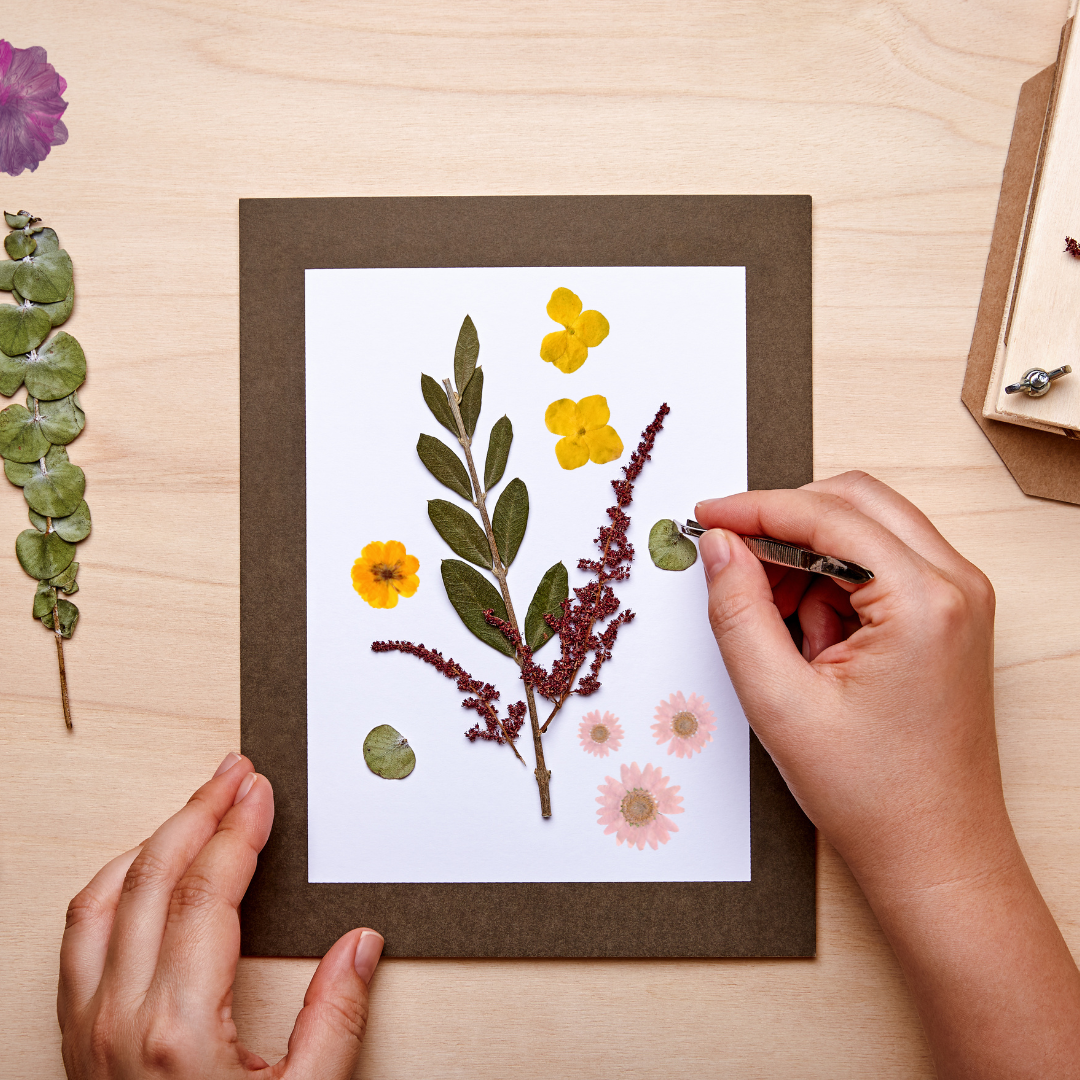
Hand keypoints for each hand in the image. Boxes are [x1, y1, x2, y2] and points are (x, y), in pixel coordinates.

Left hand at [58, 755, 383, 1078]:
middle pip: (154, 876)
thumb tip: (362, 944)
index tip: (262, 791)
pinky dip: (113, 884)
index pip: (208, 891)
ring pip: (104, 897)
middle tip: (235, 774)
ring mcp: (87, 1028)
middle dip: (198, 811)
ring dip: (153, 839)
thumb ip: (336, 1019)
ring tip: (196, 807)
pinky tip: (144, 870)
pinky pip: (78, 936)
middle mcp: (119, 1019)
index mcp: (178, 1029)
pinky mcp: (76, 1040)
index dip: (239, 829)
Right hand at [696, 472, 1079, 1078]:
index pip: (827, 515)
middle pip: (854, 502)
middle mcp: (954, 586)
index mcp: (923, 601)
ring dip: (808, 558)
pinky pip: (877, 565)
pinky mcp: (945, 616)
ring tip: (779, 629)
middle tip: (729, 557)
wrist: (934, 853)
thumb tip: (719, 545)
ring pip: (865, 530)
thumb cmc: (876, 795)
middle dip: (783, 523)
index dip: (755, 507)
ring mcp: (956, 599)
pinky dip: (831, 584)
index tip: (706, 515)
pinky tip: (811, 640)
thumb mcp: (780, 701)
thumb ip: (738, 610)